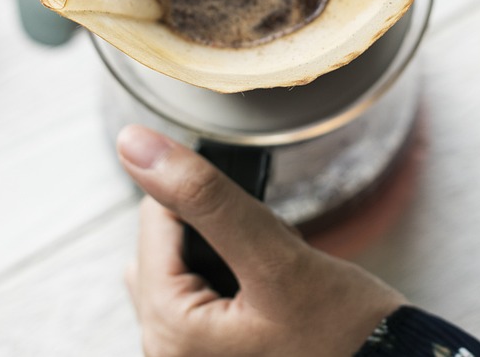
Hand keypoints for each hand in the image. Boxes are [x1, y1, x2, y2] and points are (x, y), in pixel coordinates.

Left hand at [117, 126, 404, 356]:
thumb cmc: (344, 333)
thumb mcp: (277, 257)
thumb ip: (204, 199)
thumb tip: (134, 144)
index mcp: (166, 332)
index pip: (154, 222)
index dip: (209, 203)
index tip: (259, 228)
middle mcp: (163, 352)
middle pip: (165, 248)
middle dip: (216, 235)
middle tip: (272, 262)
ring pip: (184, 268)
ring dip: (225, 255)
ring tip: (273, 281)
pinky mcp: (209, 355)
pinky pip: (199, 296)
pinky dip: (231, 279)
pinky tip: (269, 295)